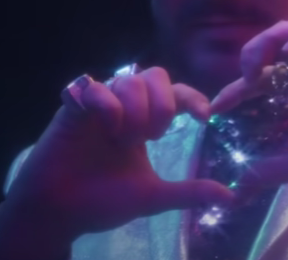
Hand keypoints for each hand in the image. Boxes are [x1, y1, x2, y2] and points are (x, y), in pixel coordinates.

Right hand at [0, 67, 234, 259]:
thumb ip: (188, 192)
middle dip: (163, 103)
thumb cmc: (102, 202)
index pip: (176, 94)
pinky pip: (93, 87)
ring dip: (136, 107)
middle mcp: (123, 107)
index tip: (205, 117)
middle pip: (155, 74)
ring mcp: (98, 105)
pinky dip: (107, 104)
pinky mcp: (71, 109)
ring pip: (129, 78)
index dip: (193, 98)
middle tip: (154, 136)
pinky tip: (108, 127)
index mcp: (144, 122)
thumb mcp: (152, 197)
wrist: (58, 214)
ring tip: (127, 139)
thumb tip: (229, 196)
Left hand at [210, 17, 287, 206]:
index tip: (215, 109)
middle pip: (282, 37)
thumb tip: (240, 184)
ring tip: (261, 63)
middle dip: (255, 47)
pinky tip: (287, 55)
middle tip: (245, 74)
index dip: (236, 86)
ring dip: (275, 37)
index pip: (265, 74)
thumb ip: (269, 170)